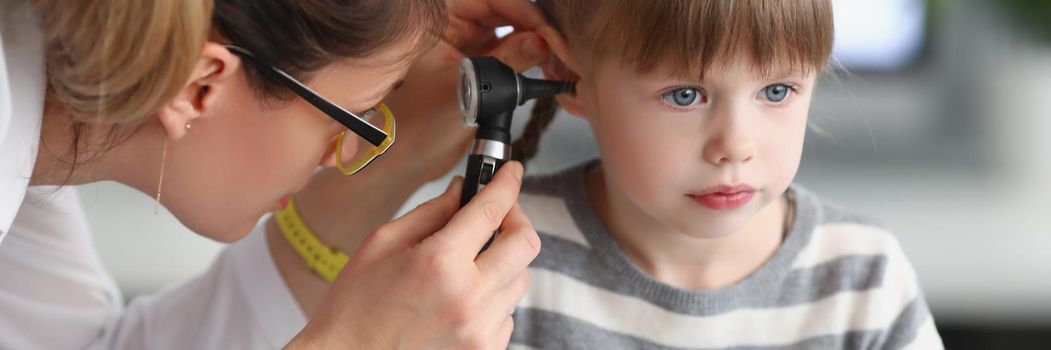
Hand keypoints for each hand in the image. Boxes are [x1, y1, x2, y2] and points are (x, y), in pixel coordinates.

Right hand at [288, 162, 540, 349]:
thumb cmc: (355, 308)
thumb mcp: (381, 245)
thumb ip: (430, 213)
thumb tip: (462, 191)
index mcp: (439, 262)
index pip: (492, 209)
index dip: (506, 182)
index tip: (510, 172)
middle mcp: (469, 296)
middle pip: (525, 243)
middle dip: (516, 218)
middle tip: (497, 213)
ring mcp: (480, 329)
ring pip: (520, 279)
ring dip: (503, 261)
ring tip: (471, 263)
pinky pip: (508, 314)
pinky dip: (493, 298)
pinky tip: (463, 298)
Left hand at [380, 0, 552, 181]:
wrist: (408, 156)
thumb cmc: (417, 120)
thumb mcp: (465, 87)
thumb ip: (504, 62)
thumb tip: (540, 42)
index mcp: (440, 17)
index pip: (491, 0)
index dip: (525, 12)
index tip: (548, 31)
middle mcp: (455, 24)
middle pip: (507, 12)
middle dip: (535, 27)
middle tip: (559, 46)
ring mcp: (468, 42)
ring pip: (513, 30)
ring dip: (535, 43)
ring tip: (556, 59)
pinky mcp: (479, 63)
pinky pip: (511, 52)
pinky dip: (529, 59)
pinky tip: (545, 68)